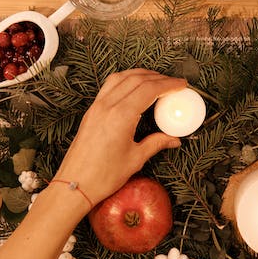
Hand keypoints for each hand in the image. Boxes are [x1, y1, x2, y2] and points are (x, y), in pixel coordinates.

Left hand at [54, 69, 186, 203]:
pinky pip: (109, 86)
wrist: (75, 183)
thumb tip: (174, 139)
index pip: (149, 89)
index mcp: (121, 116)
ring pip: (121, 77)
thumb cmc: (104, 175)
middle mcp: (107, 106)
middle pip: (136, 79)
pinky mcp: (91, 111)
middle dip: (158, 77)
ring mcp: (97, 106)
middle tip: (173, 83)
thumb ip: (156, 143)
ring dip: (140, 74)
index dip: (168, 84)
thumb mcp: (136, 159)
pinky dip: (125, 80)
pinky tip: (134, 87)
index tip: (182, 84)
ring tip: (156, 80)